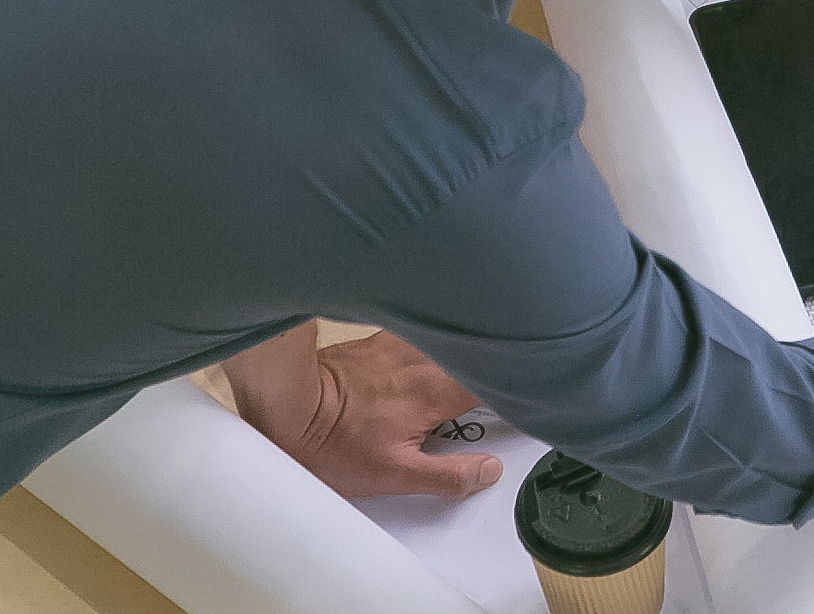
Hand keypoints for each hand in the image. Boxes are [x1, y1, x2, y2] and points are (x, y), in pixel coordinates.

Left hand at [229, 328, 499, 500]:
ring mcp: (403, 344)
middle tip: (509, 386)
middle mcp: (427, 358)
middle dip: (496, 368)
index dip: (519, 389)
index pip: (498, 380)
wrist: (281, 407)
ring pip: (453, 343)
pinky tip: (433, 360)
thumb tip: (491, 469)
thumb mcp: (393, 475)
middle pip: (478, 356)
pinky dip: (439, 346)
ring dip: (468, 354)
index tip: (532, 400)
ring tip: (476, 370)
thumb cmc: (334, 444)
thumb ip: (450, 474)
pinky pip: (425, 338)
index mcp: (439, 390)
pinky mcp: (381, 339)